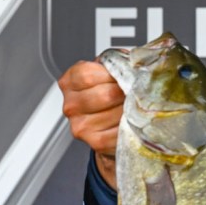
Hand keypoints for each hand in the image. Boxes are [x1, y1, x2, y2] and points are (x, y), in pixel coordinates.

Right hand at [58, 60, 122, 189]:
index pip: (88, 75)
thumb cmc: (111, 94)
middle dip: (126, 93)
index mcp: (69, 83)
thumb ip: (115, 64)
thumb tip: (137, 62)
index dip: (112, 75)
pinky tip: (133, 122)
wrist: (111, 125)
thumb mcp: (108, 72)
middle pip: (106, 94)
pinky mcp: (96, 142)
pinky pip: (120, 132)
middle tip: (135, 95)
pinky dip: (132, 126)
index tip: (123, 78)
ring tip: (134, 108)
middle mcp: (71, 105)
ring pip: (116, 113)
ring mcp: (81, 126)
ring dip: (132, 110)